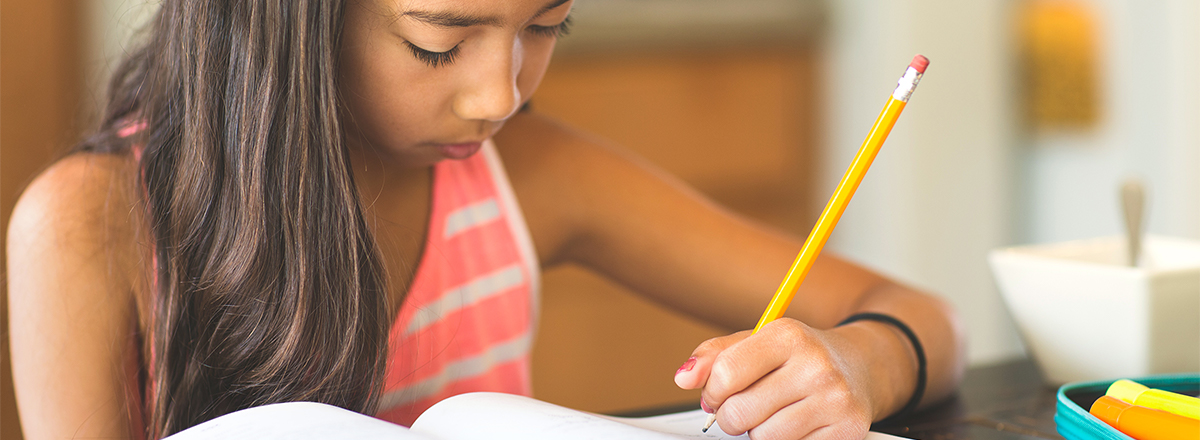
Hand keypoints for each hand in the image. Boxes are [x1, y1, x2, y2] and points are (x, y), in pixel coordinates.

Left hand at [674, 319, 899, 439]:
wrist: (861, 365)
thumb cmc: (800, 355)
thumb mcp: (756, 342)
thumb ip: (714, 356)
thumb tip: (684, 377)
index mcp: (787, 336)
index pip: (726, 374)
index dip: (711, 392)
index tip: (715, 394)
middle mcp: (815, 366)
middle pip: (739, 413)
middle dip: (732, 415)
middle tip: (747, 406)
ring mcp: (834, 400)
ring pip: (763, 438)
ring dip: (760, 431)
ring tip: (776, 412)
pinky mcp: (848, 430)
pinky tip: (798, 423)